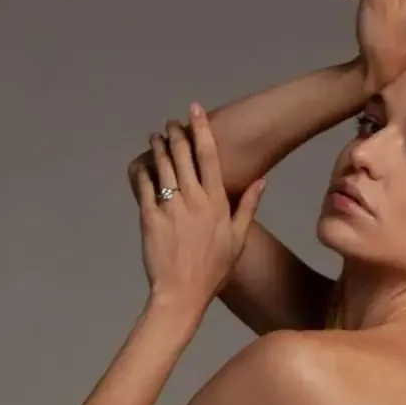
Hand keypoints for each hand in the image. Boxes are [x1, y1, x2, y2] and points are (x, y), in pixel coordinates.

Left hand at [127, 108, 266, 314]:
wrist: (182, 294)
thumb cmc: (213, 271)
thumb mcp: (238, 240)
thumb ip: (248, 207)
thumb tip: (262, 181)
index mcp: (216, 203)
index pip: (209, 156)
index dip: (201, 129)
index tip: (195, 109)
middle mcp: (193, 200)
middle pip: (182, 154)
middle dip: (175, 133)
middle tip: (171, 125)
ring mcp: (170, 207)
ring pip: (162, 165)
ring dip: (158, 146)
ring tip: (156, 137)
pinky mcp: (149, 217)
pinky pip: (144, 186)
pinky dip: (143, 171)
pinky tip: (143, 164)